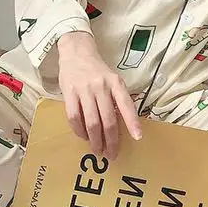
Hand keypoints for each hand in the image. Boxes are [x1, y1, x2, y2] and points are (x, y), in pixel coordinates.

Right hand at [57, 31, 141, 157]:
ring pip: (92, 122)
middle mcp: (101, 86)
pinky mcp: (69, 93)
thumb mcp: (112, 79)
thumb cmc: (97, 70)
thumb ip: (117, 98)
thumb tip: (123, 124)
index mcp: (115, 83)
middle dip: (111, 140)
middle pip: (108, 119)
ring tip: (98, 150)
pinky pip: (74, 117)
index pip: (126, 104)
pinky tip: (83, 136)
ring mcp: (84, 89)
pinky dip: (79, 131)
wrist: (76, 52)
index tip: (138, 137)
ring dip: (95, 140)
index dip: (132, 122)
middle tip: (112, 154)